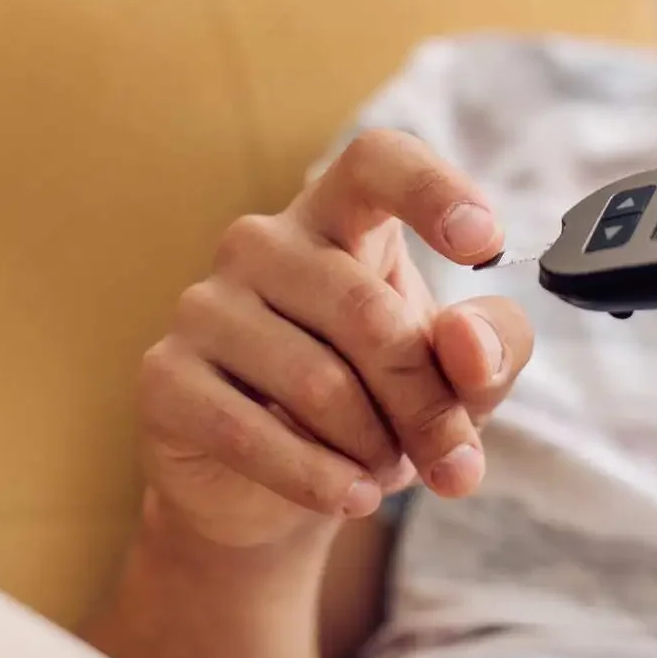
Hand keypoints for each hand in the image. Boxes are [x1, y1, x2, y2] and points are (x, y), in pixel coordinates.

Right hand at [135, 129, 534, 550]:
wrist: (280, 491)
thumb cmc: (384, 400)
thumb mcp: (463, 375)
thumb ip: (491, 347)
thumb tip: (468, 346)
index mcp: (343, 212)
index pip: (378, 161)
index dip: (433, 191)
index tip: (487, 244)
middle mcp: (265, 241)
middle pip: (369, 312)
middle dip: (427, 402)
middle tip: (455, 458)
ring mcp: (205, 303)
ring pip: (320, 382)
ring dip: (375, 447)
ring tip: (388, 469)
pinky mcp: (164, 375)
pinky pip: (251, 434)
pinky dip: (318, 479)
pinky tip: (349, 496)